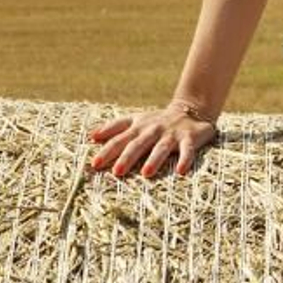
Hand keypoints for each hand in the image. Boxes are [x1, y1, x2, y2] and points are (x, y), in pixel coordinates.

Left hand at [87, 104, 216, 177]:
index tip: (95, 164)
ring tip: (146, 173)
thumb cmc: (156, 121)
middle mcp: (153, 130)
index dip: (107, 150)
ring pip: (161, 148)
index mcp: (139, 126)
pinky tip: (181, 171)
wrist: (190, 109)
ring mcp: (171, 134)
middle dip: (127, 157)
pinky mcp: (190, 138)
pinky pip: (188, 150)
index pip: (120, 139)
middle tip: (117, 172)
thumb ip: (114, 127)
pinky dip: (185, 159)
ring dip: (154, 159)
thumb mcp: (135, 120)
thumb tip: (92, 136)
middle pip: (138, 144)